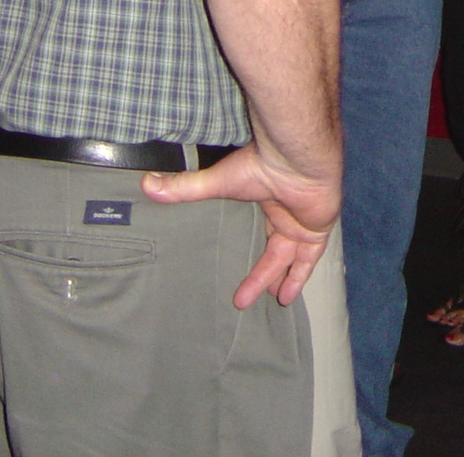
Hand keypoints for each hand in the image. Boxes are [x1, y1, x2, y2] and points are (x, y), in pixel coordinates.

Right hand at [142, 143, 338, 308]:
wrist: (298, 160)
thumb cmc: (260, 165)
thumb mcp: (218, 181)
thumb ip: (185, 187)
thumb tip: (145, 184)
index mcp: (265, 198)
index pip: (257, 229)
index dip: (247, 249)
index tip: (233, 268)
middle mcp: (285, 211)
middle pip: (273, 251)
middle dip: (259, 275)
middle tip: (240, 300)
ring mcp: (302, 221)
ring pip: (290, 258)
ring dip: (277, 280)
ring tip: (266, 303)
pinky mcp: (318, 229)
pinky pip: (309, 259)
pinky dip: (300, 277)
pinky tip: (287, 296)